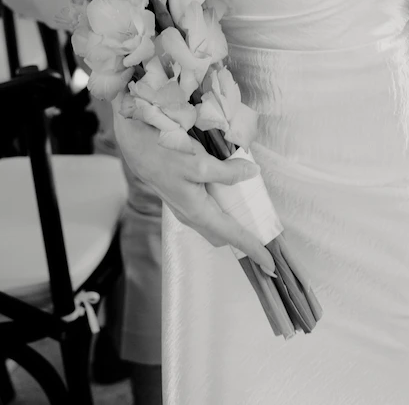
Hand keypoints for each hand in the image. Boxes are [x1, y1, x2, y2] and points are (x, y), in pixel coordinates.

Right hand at [113, 95, 275, 273]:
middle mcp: (191, 215)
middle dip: (245, 240)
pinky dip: (224, 210)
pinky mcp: (183, 198)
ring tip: (254, 218)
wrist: (137, 145)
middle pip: (224, 235)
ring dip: (234, 225)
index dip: (253, 248)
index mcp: (197, 211)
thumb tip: (252, 172)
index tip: (270, 264)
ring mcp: (186, 208)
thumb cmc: (165, 155)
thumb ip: (227, 172)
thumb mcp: (199, 163)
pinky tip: (233, 196)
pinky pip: (208, 212)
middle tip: (266, 236)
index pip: (233, 235)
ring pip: (215, 225)